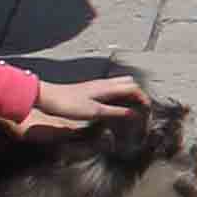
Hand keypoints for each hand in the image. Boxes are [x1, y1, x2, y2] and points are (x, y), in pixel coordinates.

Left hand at [17, 73, 150, 139]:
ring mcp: (96, 85)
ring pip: (119, 84)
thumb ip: (115, 112)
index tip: (149, 109)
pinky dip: (119, 95)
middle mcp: (104, 83)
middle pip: (128, 82)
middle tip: (142, 107)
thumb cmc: (69, 104)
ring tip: (132, 107)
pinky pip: (111, 89)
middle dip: (138, 92)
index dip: (143, 98)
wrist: (48, 97)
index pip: (133, 87)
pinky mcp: (90, 89)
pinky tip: (115, 105)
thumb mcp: (94, 112)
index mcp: (107, 87)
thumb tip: (134, 114)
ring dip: (129, 92)